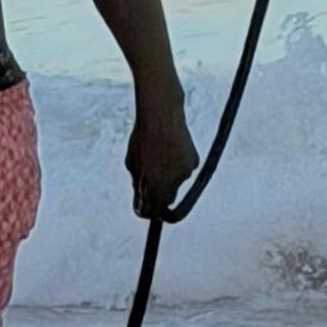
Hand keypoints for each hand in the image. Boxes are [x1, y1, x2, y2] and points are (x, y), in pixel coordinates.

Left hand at [126, 92, 198, 221]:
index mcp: (154, 185)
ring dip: (168, 176)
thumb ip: (137, 184)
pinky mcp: (194, 163)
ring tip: (159, 155)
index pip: (150, 211)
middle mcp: (171, 183)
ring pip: (176, 184)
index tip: (143, 209)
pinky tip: (170, 150)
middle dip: (158, 197)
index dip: (145, 211)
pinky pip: (184, 171)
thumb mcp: (132, 163)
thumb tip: (141, 200)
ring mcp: (185, 173)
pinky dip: (177, 165)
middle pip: (166, 200)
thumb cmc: (142, 138)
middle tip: (150, 185)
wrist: (162, 115)